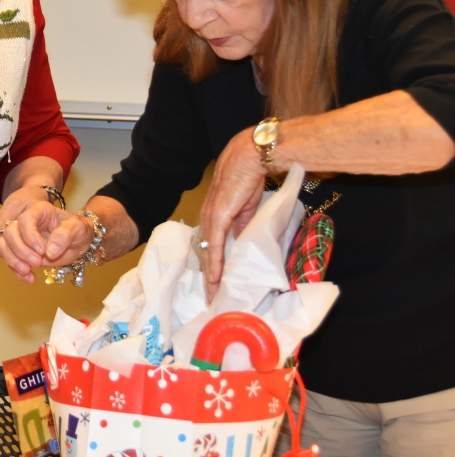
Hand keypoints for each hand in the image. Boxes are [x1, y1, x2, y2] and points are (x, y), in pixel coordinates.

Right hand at [0, 185, 94, 283]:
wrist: (80, 242)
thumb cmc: (79, 230)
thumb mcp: (78, 228)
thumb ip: (65, 235)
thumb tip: (49, 251)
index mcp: (39, 212)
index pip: (24, 219)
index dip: (29, 235)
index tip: (41, 251)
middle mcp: (26, 223)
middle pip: (9, 233)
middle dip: (20, 250)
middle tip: (37, 262)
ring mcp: (22, 238)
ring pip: (3, 245)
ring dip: (12, 260)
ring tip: (27, 271)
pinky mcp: (21, 253)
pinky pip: (9, 261)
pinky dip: (16, 272)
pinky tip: (29, 278)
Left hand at [199, 126, 266, 298]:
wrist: (251, 156)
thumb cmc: (249, 176)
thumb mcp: (247, 206)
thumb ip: (244, 224)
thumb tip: (244, 240)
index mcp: (214, 215)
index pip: (210, 246)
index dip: (212, 266)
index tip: (215, 285)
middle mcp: (208, 217)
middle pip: (206, 253)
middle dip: (208, 278)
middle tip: (211, 299)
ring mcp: (211, 217)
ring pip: (208, 253)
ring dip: (210, 276)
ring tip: (213, 297)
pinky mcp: (218, 216)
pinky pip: (215, 245)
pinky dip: (215, 263)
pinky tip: (216, 279)